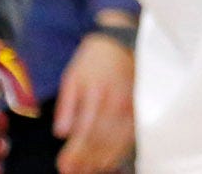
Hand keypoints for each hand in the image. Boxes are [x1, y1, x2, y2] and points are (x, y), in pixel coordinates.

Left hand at [51, 32, 134, 173]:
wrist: (121, 41)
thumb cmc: (92, 60)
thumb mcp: (72, 78)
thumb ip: (66, 106)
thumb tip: (61, 133)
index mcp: (97, 94)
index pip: (84, 132)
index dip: (74, 153)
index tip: (63, 166)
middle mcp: (116, 102)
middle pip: (101, 141)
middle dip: (86, 161)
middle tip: (74, 173)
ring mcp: (131, 107)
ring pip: (118, 142)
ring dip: (102, 160)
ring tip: (90, 171)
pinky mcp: (140, 108)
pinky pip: (131, 135)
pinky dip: (120, 151)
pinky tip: (111, 161)